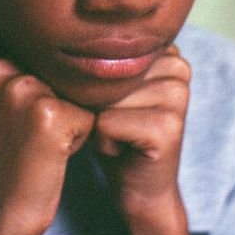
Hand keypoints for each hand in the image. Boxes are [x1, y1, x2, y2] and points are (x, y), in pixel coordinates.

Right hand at [0, 52, 95, 234]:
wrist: (3, 208)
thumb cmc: (7, 155)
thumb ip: (14, 67)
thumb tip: (67, 41)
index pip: (36, 58)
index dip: (34, 91)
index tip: (12, 121)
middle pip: (55, 73)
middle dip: (53, 102)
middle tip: (26, 135)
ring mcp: (22, 90)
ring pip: (73, 91)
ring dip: (67, 117)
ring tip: (39, 142)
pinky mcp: (49, 114)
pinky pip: (88, 114)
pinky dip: (80, 136)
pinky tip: (51, 153)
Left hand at [93, 46, 190, 221]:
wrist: (141, 189)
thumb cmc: (116, 133)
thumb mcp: (105, 88)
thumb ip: (96, 60)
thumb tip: (58, 45)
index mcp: (164, 51)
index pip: (103, 52)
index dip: (94, 82)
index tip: (114, 106)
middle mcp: (177, 66)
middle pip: (104, 74)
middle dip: (96, 103)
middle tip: (118, 126)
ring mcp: (176, 95)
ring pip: (103, 97)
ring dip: (98, 123)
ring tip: (120, 136)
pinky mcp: (167, 126)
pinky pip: (106, 123)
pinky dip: (102, 142)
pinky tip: (122, 150)